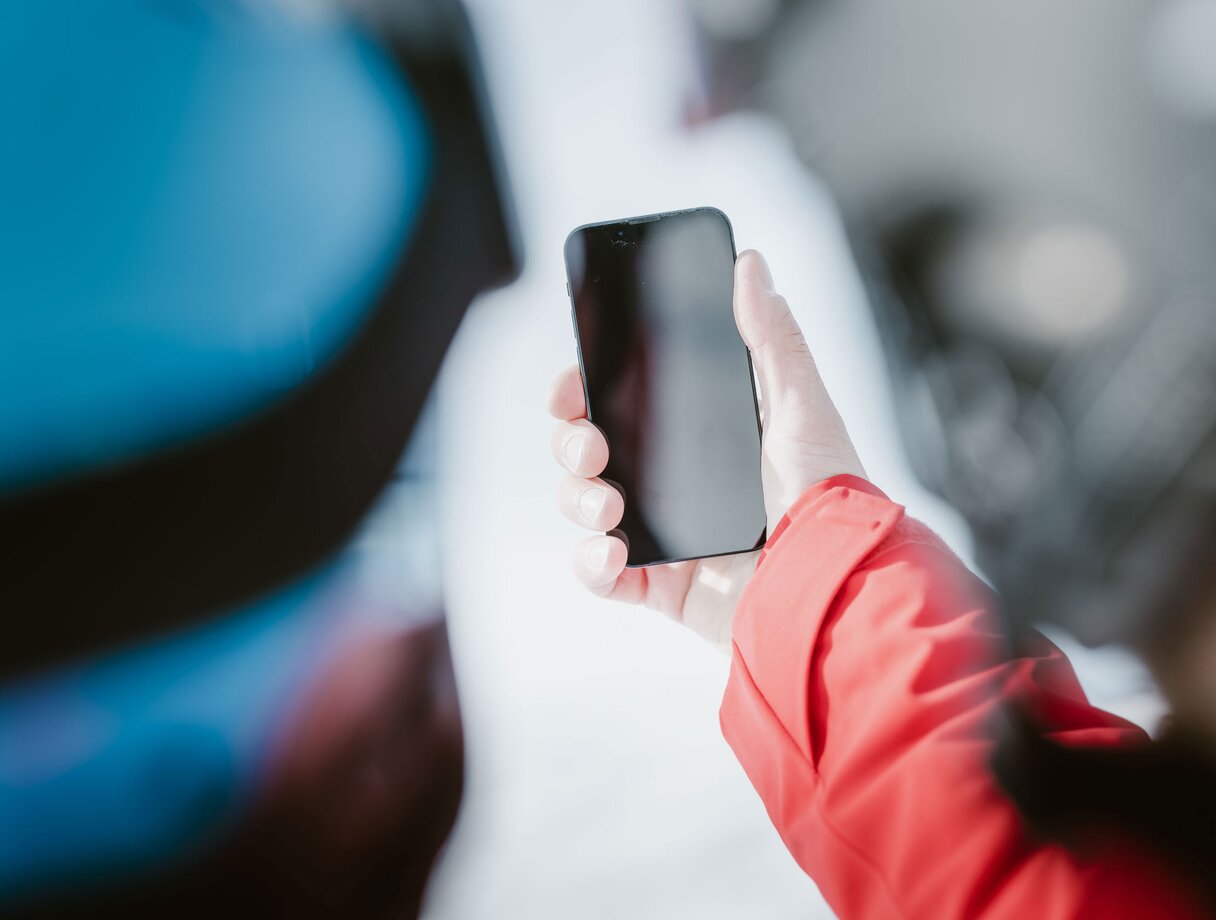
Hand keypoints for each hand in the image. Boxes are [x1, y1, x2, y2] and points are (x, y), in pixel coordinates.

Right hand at [548, 249, 864, 651]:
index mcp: (698, 439)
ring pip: (584, 508)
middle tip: (592, 447)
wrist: (833, 582)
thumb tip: (750, 265)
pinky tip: (612, 552)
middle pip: (588, 452)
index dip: (583, 392)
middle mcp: (673, 484)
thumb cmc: (828, 493)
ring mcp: (663, 535)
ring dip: (577, 499)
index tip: (571, 386)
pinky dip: (591, 564)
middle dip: (571, 443)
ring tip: (610, 507)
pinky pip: (601, 575)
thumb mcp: (803, 406)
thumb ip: (773, 337)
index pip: (620, 405)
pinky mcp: (661, 586)